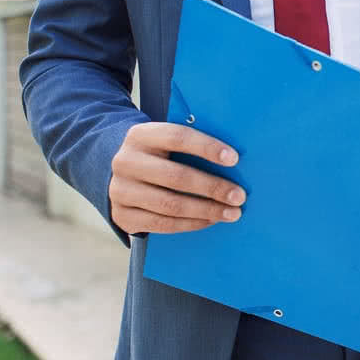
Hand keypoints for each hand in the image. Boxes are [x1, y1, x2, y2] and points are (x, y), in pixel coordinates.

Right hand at [109, 121, 243, 235]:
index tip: (234, 159)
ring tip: (232, 213)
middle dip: (213, 187)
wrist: (122, 175)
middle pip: (176, 176)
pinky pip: (163, 224)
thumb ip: (191, 147)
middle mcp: (126, 162)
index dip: (207, 147)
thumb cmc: (158, 155)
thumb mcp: (166, 142)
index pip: (177, 137)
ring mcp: (120, 191)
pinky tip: (211, 220)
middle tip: (239, 196)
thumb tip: (232, 160)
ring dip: (206, 210)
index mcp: (141, 135)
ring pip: (170, 204)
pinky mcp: (122, 216)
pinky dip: (191, 223)